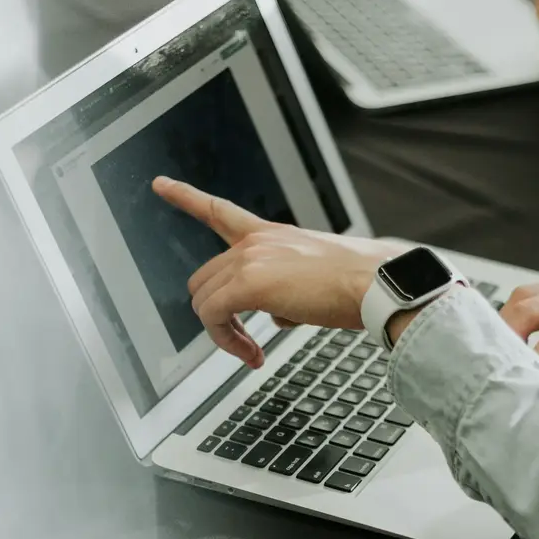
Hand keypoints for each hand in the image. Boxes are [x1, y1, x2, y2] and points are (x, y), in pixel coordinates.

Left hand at [153, 177, 396, 367]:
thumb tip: (278, 316)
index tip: (161, 184)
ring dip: (223, 332)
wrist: (377, 284)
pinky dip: (227, 341)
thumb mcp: (318, 278)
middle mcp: (258, 241)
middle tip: (245, 340)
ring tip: (252, 351)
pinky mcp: (248, 284)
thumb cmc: (361, 283)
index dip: (187, 196)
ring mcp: (251, 259)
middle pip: (204, 278)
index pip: (221, 211)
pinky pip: (213, 317)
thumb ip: (289, 289)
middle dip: (218, 313)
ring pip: (204, 301)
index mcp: (274, 234)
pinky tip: (252, 354)